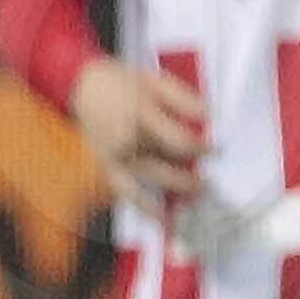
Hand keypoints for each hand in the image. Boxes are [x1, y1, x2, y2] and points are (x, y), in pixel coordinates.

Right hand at [68, 52, 208, 206]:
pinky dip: (144, 208)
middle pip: (166, 170)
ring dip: (171, 198)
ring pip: (146, 188)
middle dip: (190, 179)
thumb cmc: (122, 82)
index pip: (181, 142)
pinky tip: (161, 218)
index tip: (216, 149)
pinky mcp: (107, 168)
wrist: (83, 87)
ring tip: (190, 200)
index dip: (203, 149)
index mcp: (141, 117)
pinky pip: (126, 194)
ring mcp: (115, 159)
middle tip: (206, 181)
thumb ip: (184, 98)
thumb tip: (208, 118)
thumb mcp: (157, 80)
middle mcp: (126, 142)